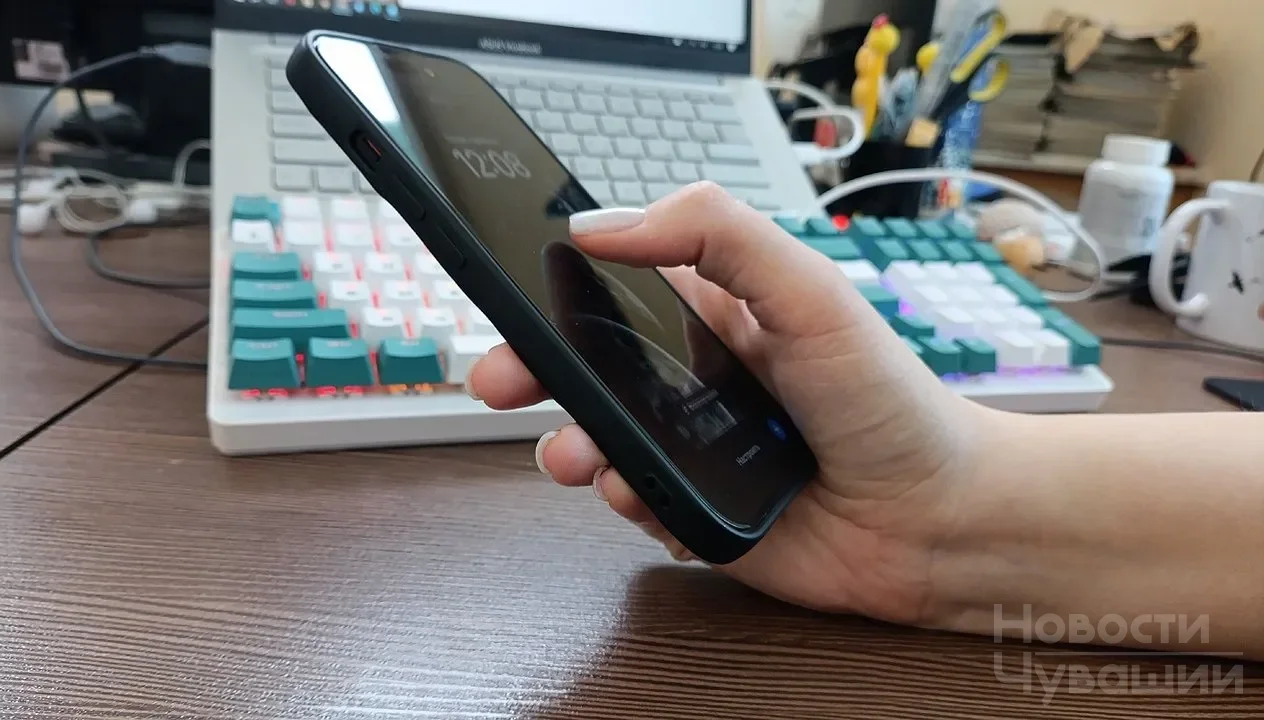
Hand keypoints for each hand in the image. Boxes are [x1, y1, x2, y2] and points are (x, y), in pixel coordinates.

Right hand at [466, 183, 991, 624]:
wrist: (936, 522)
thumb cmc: (886, 399)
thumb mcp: (808, 291)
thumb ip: (714, 236)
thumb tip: (603, 224)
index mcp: (717, 317)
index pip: (618, 288)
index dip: (561, 289)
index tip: (514, 291)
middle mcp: (696, 382)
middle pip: (588, 369)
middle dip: (533, 371)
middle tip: (498, 380)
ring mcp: (693, 451)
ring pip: (597, 440)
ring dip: (569, 443)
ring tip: (572, 455)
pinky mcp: (695, 514)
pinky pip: (633, 504)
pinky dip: (624, 499)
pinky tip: (640, 494)